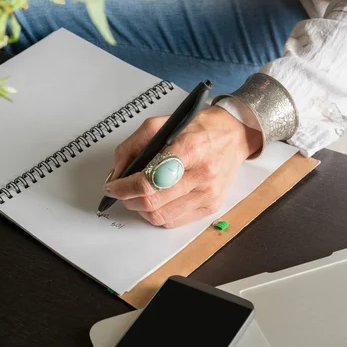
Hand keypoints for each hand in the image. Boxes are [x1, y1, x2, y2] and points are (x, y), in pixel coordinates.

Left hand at [103, 105, 261, 227]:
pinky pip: (174, 221)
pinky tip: (157, 200)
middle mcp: (202, 175)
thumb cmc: (198, 128)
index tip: (112, 187)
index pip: (149, 180)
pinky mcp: (211, 207)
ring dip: (141, 209)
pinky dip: (158, 214)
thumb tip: (117, 173)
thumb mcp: (161, 124)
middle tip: (121, 192)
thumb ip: (132, 146)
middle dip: (128, 199)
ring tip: (138, 195)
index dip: (124, 187)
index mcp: (189, 149)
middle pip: (152, 202)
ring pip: (160, 216)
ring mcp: (208, 194)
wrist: (233, 135)